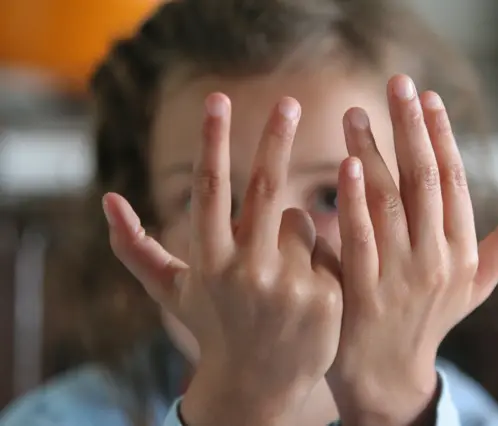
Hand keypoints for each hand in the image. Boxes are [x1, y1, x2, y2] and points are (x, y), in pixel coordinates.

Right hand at [102, 94, 342, 425]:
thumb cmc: (213, 327)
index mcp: (210, 262)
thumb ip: (136, 248)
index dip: (214, 141)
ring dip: (291, 234)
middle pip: (266, 189)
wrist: (258, 387)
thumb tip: (107, 200)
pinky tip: (309, 292)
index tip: (219, 98)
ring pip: (300, 222)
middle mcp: (248, 271)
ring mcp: (289, 285)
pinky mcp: (327, 296)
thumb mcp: (172, 292)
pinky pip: (328, 248)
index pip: (211, 190)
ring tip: (281, 276)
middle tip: (287, 102)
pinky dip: (318, 257)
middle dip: (274, 139)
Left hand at [328, 75, 497, 425]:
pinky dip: (354, 201)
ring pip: (390, 202)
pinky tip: (347, 166)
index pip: (456, 182)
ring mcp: (402, 278)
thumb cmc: (429, 320)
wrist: (388, 375)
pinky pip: (360, 238)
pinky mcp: (365, 293)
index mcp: (463, 253)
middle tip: (396, 84)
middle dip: (411, 128)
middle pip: (426, 181)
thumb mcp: (475, 286)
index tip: (428, 97)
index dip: (442, 137)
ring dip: (375, 152)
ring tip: (357, 113)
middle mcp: (438, 261)